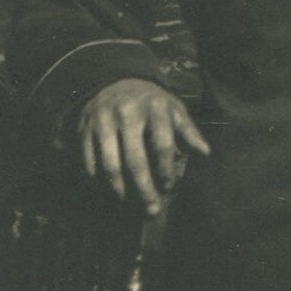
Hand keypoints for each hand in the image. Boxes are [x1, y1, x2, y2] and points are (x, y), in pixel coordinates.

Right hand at [77, 77, 210, 215]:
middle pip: (135, 160)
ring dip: (118, 189)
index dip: (166, 170)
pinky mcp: (85, 128)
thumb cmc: (152, 103)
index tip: (168, 187)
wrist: (117, 81)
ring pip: (109, 163)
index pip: (162, 145)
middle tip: (151, 209)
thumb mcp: (174, 109)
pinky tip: (107, 191)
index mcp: (154, 107)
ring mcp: (103, 120)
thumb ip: (188, 131)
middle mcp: (127, 112)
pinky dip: (97, 180)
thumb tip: (205, 153)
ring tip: (127, 202)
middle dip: (144, 189)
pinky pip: (89, 160)